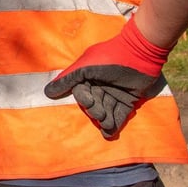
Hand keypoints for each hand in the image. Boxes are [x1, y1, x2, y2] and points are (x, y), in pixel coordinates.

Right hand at [43, 17, 170, 138]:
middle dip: (96, 111)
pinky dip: (116, 124)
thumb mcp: (85, 67)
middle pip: (94, 104)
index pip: (82, 93)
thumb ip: (67, 80)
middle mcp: (100, 85)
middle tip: (101, 114)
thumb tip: (47, 92)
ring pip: (107, 110)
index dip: (85, 100)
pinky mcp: (129, 99)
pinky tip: (111, 133)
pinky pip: (120, 114)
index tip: (90, 102)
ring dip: (105, 120)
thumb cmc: (110, 58)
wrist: (140, 53)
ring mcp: (115, 92)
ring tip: (107, 125)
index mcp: (88, 76)